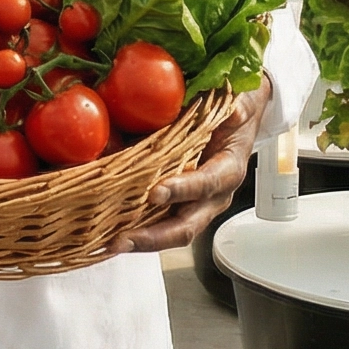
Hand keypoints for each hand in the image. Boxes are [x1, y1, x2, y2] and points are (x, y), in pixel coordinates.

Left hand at [112, 79, 269, 255]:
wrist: (238, 120)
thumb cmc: (235, 113)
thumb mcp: (240, 104)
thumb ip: (237, 109)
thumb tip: (233, 111)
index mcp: (229, 170)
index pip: (207, 184)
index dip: (183, 190)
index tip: (156, 193)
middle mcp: (213, 197)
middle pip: (187, 226)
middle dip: (154, 237)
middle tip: (124, 239)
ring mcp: (196, 206)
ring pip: (170, 232)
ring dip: (141, 240)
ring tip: (109, 244)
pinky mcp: (179, 206)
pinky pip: (158, 223)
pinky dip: (135, 229)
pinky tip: (109, 232)